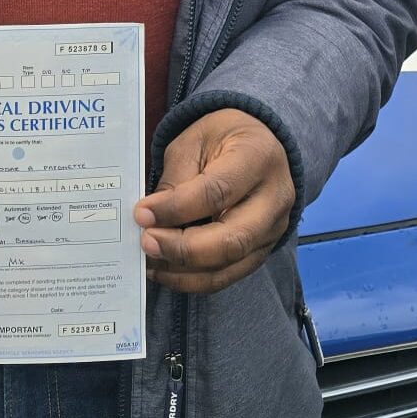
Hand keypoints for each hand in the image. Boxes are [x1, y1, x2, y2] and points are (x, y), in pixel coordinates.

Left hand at [133, 109, 294, 292]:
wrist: (260, 145)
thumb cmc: (223, 138)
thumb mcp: (194, 141)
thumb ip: (176, 178)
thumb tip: (150, 218)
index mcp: (257, 157)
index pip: (217, 193)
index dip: (176, 208)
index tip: (141, 214)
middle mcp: (275, 198)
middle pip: (231, 239)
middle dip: (182, 248)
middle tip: (145, 242)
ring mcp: (274, 229)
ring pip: (230, 264)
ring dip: (184, 270)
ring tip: (150, 260)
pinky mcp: (264, 249)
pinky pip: (229, 275)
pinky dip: (194, 279)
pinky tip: (166, 270)